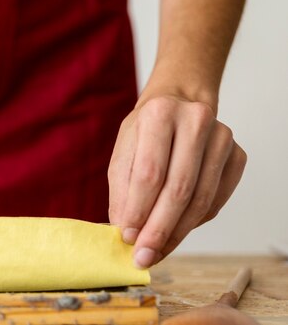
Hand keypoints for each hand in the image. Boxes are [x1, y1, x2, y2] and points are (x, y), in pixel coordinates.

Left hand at [108, 95, 245, 267]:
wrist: (178, 105)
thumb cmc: (145, 132)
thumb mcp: (123, 153)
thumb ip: (122, 192)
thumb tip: (126, 232)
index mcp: (160, 113)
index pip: (150, 172)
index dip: (139, 209)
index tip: (128, 238)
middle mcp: (195, 120)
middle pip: (178, 188)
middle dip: (159, 229)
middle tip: (143, 256)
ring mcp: (222, 138)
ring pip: (200, 199)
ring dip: (177, 233)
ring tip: (156, 251)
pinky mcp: (237, 156)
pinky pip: (215, 202)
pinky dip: (193, 223)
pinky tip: (175, 231)